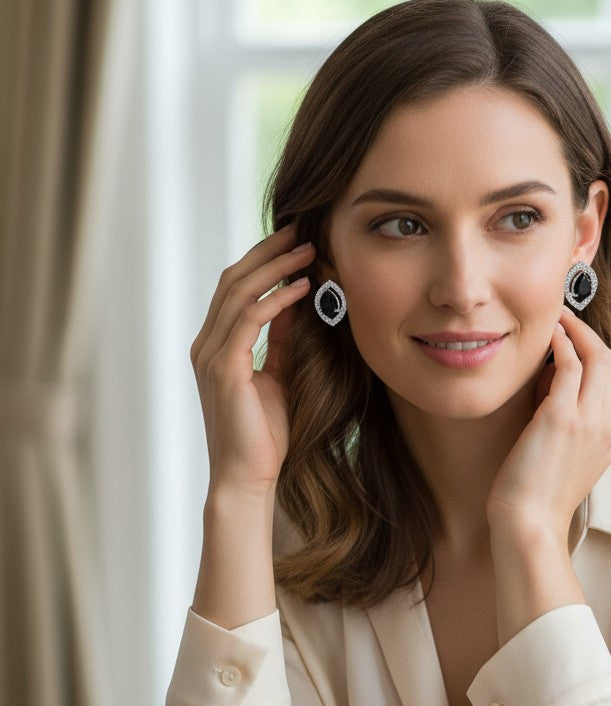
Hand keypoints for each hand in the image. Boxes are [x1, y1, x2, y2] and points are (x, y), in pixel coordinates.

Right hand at [190, 226, 315, 496]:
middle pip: (234, 280)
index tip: (295, 241)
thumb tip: (297, 303)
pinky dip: (277, 299)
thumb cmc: (265, 434)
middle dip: (268, 252)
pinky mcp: (224, 368)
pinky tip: (302, 287)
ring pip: (239, 292)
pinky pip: (249, 319)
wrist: (247, 476)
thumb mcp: (279, 376)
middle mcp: (206, 344)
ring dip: (275, 267)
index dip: (263, 261)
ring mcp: (211, 355)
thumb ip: (283, 341)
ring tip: (308, 250)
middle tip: (301, 230)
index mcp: (217, 345)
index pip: (235, 288)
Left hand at [487, 308, 610, 544]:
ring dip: (574, 331)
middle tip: (564, 316)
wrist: (529, 523)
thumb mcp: (565, 451)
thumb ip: (565, 415)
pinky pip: (569, 366)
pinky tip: (546, 337)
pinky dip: (560, 345)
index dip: (593, 352)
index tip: (573, 337)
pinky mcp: (562, 418)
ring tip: (554, 318)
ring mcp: (589, 421)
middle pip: (610, 362)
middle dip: (588, 333)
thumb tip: (548, 374)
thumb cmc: (536, 493)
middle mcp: (610, 426)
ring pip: (596, 357)